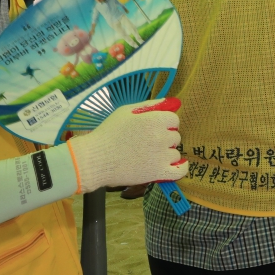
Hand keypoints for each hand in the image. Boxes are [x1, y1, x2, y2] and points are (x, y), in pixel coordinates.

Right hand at [67, 98, 186, 192]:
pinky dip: (181, 168)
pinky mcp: (158, 172)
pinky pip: (180, 171)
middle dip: (164, 138)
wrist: (94, 160)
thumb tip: (170, 102)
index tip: (155, 128)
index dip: (165, 123)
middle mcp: (161, 136)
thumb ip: (149, 105)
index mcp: (154, 120)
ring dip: (166, 154)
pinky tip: (176, 166)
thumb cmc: (108, 133)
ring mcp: (161, 156)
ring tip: (149, 156)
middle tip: (148, 143)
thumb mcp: (125, 112)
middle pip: (175, 136)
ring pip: (175, 153)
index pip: (174, 119)